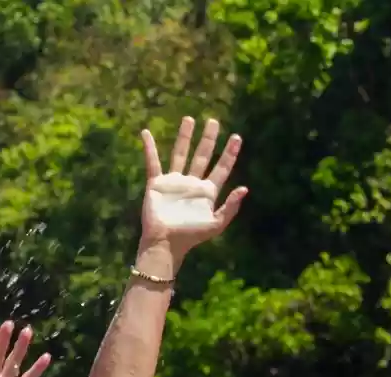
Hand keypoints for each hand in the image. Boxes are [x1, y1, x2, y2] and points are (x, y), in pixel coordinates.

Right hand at [139, 116, 246, 263]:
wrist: (165, 243)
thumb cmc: (191, 236)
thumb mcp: (216, 224)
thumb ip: (231, 207)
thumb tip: (244, 188)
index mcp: (207, 191)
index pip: (222, 167)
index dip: (230, 153)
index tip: (236, 137)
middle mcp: (191, 183)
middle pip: (202, 155)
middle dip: (208, 139)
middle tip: (213, 121)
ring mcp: (174, 182)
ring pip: (180, 154)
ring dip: (184, 137)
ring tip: (189, 119)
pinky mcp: (156, 184)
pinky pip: (153, 162)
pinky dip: (149, 148)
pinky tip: (146, 133)